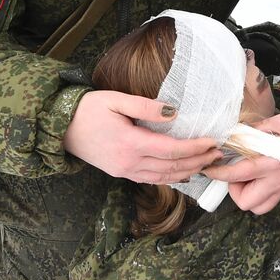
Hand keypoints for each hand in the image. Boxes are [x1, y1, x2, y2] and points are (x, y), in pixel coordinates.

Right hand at [65, 90, 221, 181]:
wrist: (60, 127)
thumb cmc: (88, 109)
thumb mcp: (116, 100)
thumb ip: (146, 106)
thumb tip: (173, 113)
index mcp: (130, 143)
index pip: (172, 150)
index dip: (196, 148)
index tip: (214, 141)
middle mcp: (129, 162)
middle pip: (172, 166)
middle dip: (199, 161)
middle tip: (219, 154)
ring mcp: (125, 171)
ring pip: (165, 177)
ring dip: (189, 171)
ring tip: (208, 163)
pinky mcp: (121, 173)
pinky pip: (152, 180)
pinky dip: (172, 177)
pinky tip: (185, 173)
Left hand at [201, 109, 279, 214]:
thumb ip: (255, 130)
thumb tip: (236, 133)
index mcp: (275, 163)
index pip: (239, 175)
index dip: (220, 173)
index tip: (210, 167)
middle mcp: (279, 181)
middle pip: (247, 203)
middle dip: (234, 190)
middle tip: (236, 171)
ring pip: (259, 207)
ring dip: (247, 195)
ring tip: (248, 175)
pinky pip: (270, 200)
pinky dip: (260, 192)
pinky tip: (261, 175)